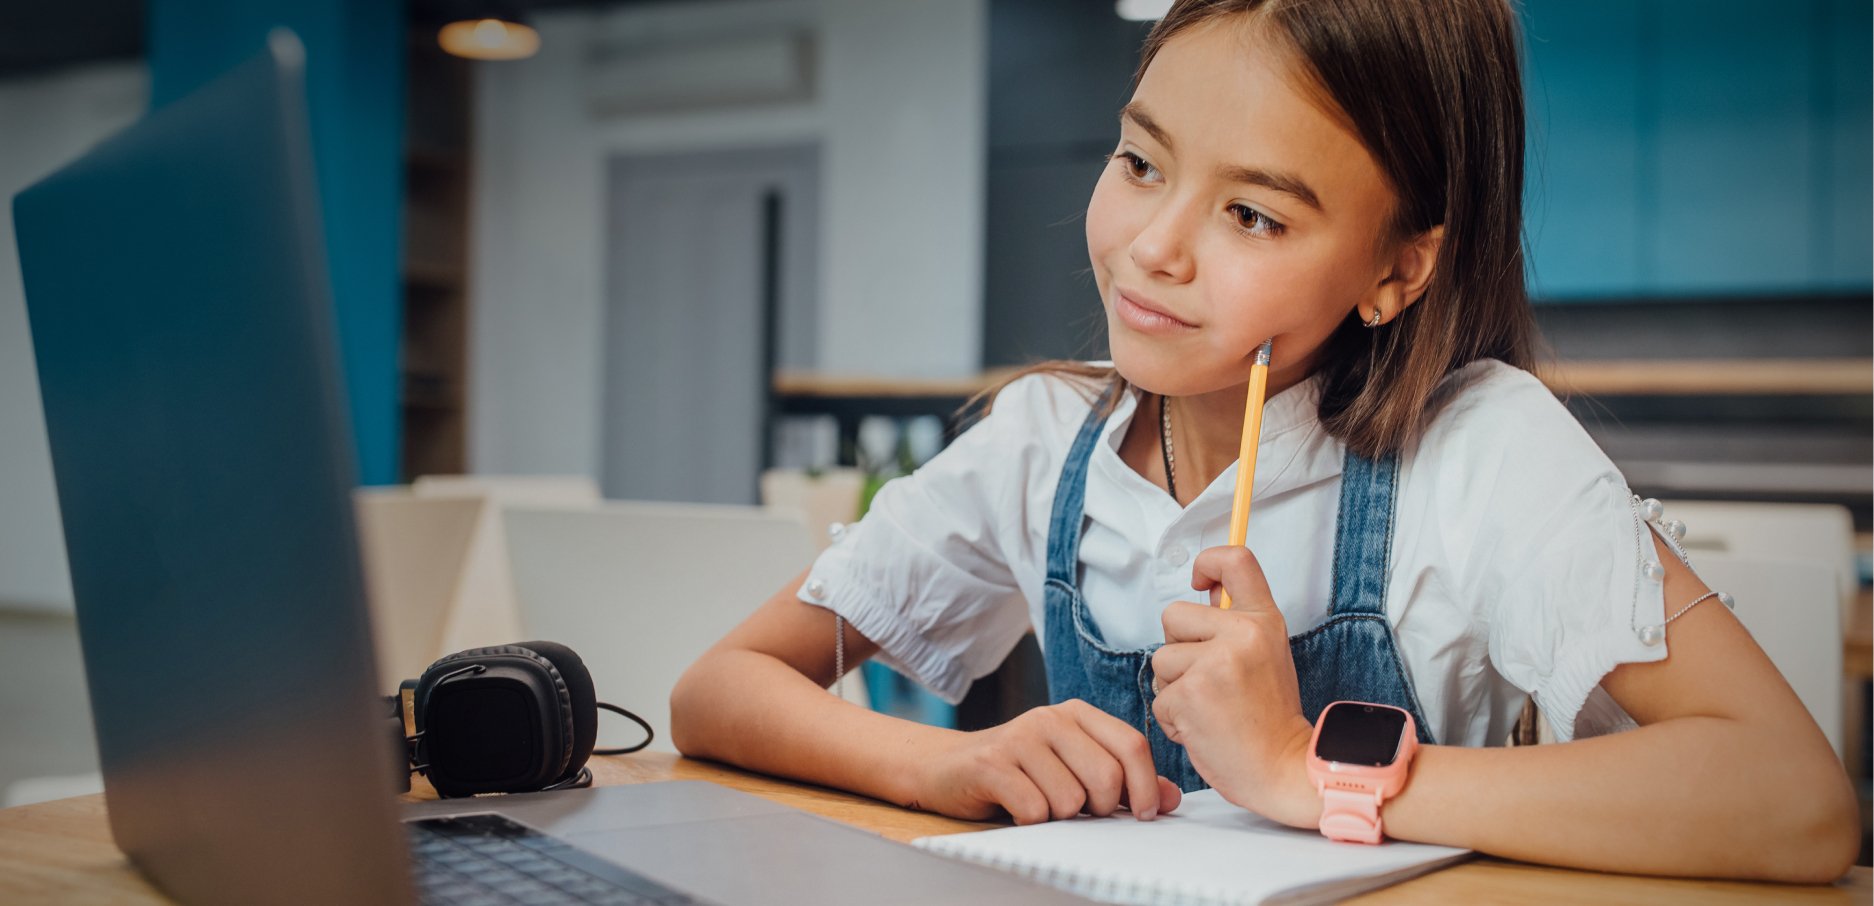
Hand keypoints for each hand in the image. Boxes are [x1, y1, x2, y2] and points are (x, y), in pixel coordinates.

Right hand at [914, 699, 1181, 824]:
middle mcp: (1050, 717)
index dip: (1146, 787)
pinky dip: (1029, 821)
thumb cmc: (1019, 772)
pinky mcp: (991, 763)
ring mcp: (1019, 737)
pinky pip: (1034, 809)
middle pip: (1106, 778)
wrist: (946, 767)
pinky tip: (1015, 807)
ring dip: (1057, 817)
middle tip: (1077, 811)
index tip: (1144, 813)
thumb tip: (1171, 798)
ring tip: (1039, 803)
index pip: (1132, 745)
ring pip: (1070, 800)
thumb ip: (1122, 780)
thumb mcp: (1073, 769)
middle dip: (1099, 809)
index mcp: (1077, 714)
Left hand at [1150, 545, 1317, 826]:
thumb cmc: (1269, 717)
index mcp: (1263, 620)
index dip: (1208, 561)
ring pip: (1160, 659)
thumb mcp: (1266, 655)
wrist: (1282, 768)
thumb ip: (1236, 623)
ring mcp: (1215, 663)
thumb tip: (1206, 588)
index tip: (1199, 580)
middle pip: (1173, 615)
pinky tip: (1203, 728)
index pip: (1236, 560)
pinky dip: (1174, 718)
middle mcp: (1242, 633)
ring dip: (1173, 687)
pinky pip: (1159, 696)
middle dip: (1178, 648)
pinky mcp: (1191, 694)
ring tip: (1209, 708)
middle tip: (1209, 680)